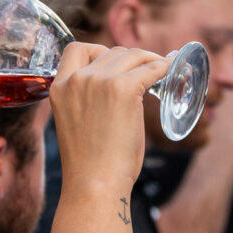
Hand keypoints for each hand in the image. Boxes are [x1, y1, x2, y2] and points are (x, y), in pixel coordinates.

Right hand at [48, 42, 173, 197]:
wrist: (95, 184)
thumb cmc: (91, 163)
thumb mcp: (77, 122)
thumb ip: (88, 100)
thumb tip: (117, 87)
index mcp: (59, 87)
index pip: (77, 49)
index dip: (100, 50)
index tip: (117, 63)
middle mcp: (78, 79)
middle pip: (112, 51)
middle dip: (133, 59)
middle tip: (149, 69)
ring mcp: (100, 81)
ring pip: (133, 56)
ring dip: (151, 60)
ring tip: (163, 68)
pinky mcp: (124, 89)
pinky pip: (152, 68)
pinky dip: (165, 66)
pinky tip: (172, 69)